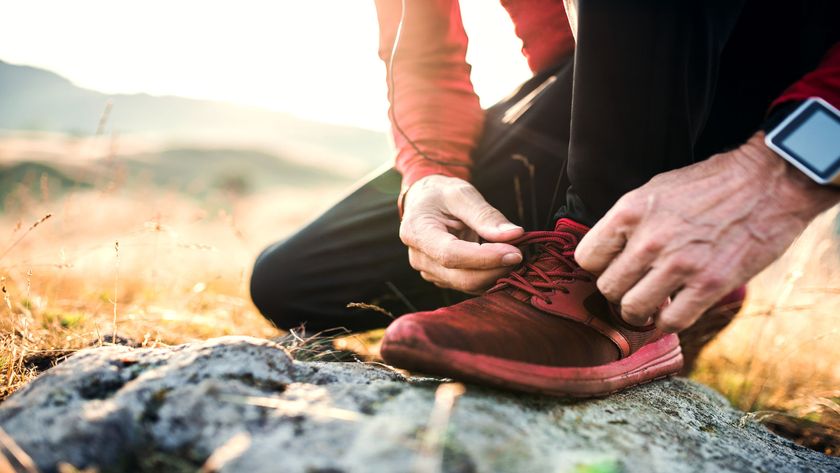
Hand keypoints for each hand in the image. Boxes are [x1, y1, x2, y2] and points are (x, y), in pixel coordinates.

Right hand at [400, 175, 523, 293]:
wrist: (425, 203)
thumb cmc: (442, 194)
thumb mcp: (462, 193)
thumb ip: (486, 215)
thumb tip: (514, 235)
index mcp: (417, 232)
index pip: (451, 255)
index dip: (485, 258)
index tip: (515, 252)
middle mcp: (418, 258)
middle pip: (461, 277)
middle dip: (495, 269)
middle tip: (521, 252)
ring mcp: (429, 272)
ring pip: (468, 285)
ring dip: (495, 273)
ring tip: (512, 251)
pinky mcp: (441, 279)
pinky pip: (470, 285)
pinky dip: (489, 276)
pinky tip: (501, 260)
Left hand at [575, 133, 839, 331]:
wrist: (768, 183)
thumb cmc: (710, 184)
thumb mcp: (655, 190)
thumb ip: (628, 222)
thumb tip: (608, 253)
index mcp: (630, 211)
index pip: (587, 257)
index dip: (598, 266)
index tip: (613, 266)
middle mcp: (649, 240)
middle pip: (607, 287)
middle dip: (619, 290)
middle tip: (635, 285)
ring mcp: (679, 264)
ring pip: (632, 310)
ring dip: (640, 310)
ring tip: (652, 301)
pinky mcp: (709, 284)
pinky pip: (671, 322)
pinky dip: (667, 322)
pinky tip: (673, 310)